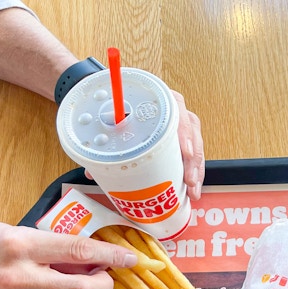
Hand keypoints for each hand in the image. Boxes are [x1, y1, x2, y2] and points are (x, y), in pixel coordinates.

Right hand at [0, 224, 137, 288]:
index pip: (79, 252)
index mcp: (21, 245)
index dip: (111, 257)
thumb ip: (50, 244)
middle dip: (105, 285)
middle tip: (107, 278)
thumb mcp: (12, 231)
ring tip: (71, 281)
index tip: (131, 259)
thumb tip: (91, 256)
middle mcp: (20, 277)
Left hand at [83, 91, 204, 201]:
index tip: (186, 152)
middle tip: (189, 180)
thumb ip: (102, 137)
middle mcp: (172, 109)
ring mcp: (178, 125)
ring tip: (192, 190)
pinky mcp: (178, 140)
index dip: (184, 131)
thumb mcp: (108, 115)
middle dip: (193, 160)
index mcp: (157, 97)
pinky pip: (190, 154)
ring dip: (195, 170)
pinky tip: (190, 188)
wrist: (115, 99)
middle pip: (191, 131)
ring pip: (194, 145)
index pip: (178, 108)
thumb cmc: (115, 104)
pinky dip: (191, 172)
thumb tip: (92, 170)